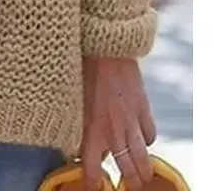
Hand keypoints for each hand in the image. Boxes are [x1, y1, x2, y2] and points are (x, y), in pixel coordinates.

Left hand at [81, 57, 156, 190]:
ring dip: (143, 171)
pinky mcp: (144, 109)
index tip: (92, 188)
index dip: (92, 183)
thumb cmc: (81, 68)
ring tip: (142, 176)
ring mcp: (131, 122)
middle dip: (129, 183)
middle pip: (127, 171)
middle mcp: (113, 131)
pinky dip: (147, 139)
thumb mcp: (72, 100)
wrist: (105, 46)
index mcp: (91, 130)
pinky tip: (141, 137)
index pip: (91, 170)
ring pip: (144, 160)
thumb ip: (78, 125)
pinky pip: (150, 135)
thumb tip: (77, 143)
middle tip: (128, 185)